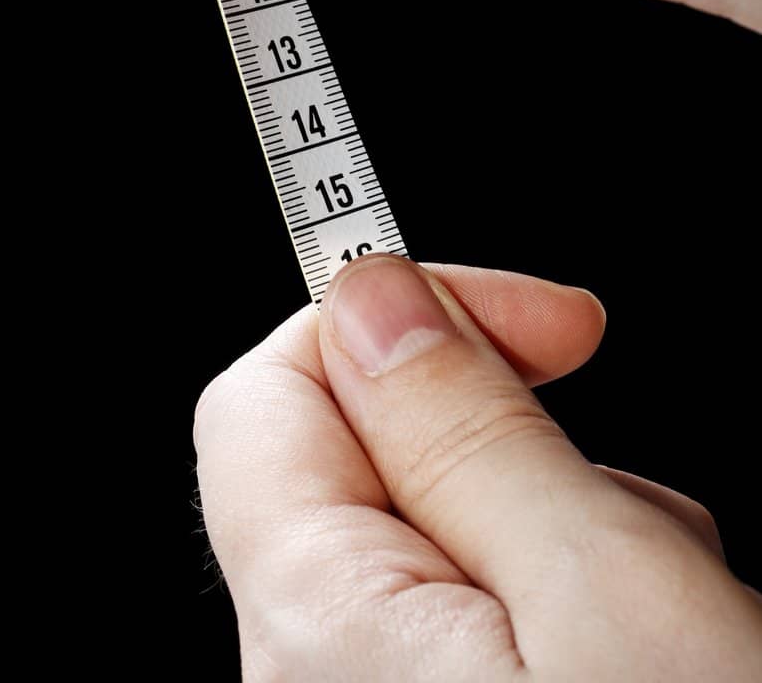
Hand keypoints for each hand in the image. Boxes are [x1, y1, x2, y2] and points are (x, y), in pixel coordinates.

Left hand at [194, 255, 760, 678]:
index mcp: (318, 628)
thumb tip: (372, 294)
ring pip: (442, 535)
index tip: (537, 316)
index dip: (400, 317)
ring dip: (561, 531)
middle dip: (504, 437)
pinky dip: (570, 602)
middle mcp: (313, 682)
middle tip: (618, 497)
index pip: (273, 387)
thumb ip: (471, 432)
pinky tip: (654, 648)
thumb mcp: (607, 589)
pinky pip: (474, 617)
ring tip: (666, 608)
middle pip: (364, 458)